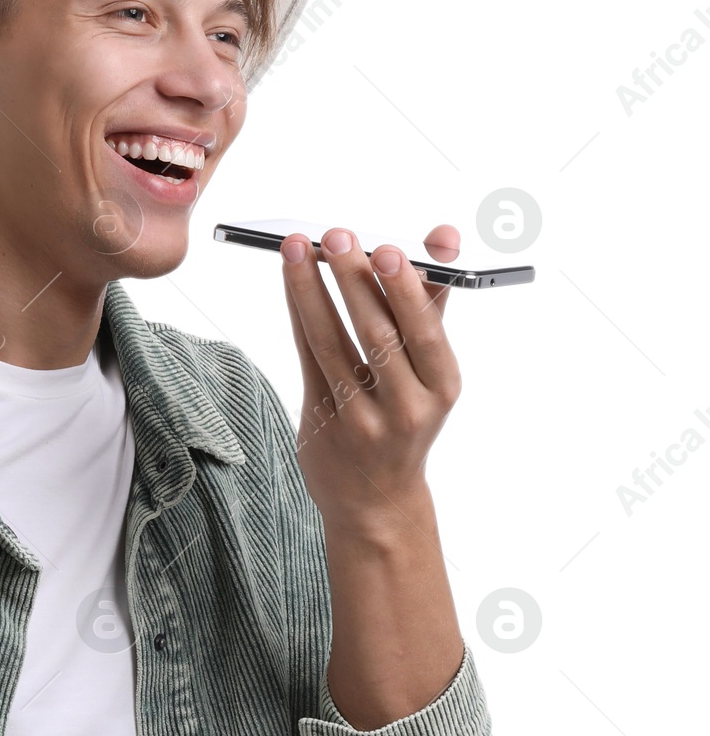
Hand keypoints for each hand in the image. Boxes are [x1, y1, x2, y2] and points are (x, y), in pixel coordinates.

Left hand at [279, 224, 462, 530]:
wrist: (376, 500)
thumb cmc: (406, 416)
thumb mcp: (429, 371)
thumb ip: (430, 303)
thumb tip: (444, 236)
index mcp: (442, 385)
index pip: (425, 331)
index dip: (406, 289)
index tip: (390, 248)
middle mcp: (407, 405)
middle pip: (378, 334)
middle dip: (355, 280)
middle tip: (337, 234)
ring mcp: (361, 417)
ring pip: (332, 342)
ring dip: (312, 290)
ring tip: (297, 247)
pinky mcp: (323, 421)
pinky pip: (307, 357)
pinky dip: (299, 314)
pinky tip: (291, 280)